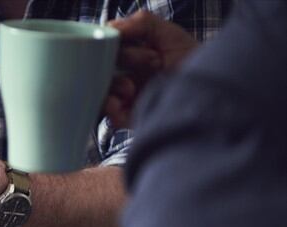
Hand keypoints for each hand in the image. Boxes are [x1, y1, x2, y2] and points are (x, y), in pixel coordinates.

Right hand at [106, 11, 199, 127]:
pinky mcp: (131, 115)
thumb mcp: (167, 33)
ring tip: (130, 88)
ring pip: (100, 92)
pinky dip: (109, 109)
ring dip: (111, 87)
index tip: (122, 40)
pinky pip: (109, 116)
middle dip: (118, 62)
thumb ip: (140, 23)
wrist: (215, 86)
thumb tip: (111, 27)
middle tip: (146, 61)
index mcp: (130, 54)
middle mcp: (125, 74)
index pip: (104, 49)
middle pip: (100, 69)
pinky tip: (118, 103)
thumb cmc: (191, 58)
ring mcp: (127, 96)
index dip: (108, 44)